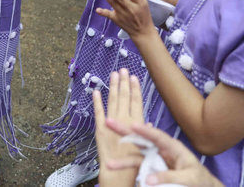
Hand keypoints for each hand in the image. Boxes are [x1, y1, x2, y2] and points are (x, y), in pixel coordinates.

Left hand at [93, 69, 143, 185]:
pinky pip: (98, 112)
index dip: (135, 88)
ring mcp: (111, 123)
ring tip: (114, 74)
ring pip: (113, 100)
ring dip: (113, 86)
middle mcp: (124, 120)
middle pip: (124, 97)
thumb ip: (145, 132)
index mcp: (136, 123)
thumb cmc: (134, 162)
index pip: (136, 101)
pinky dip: (97, 101)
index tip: (133, 76)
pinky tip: (96, 91)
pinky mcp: (100, 128)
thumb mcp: (146, 147)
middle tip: (122, 69)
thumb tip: (147, 123)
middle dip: (123, 82)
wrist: (118, 173)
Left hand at [97, 0, 154, 41]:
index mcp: (140, 3)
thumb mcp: (143, 2)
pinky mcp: (117, 20)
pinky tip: (97, 9)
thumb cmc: (143, 14)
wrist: (142, 31)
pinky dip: (103, 12)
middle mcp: (131, 9)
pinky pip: (109, 15)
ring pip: (114, 4)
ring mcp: (123, 15)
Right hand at [106, 124, 223, 186]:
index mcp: (173, 147)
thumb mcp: (189, 178)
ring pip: (136, 155)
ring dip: (122, 159)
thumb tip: (147, 179)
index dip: (145, 130)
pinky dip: (128, 168)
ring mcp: (155, 158)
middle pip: (141, 140)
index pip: (158, 136)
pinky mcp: (152, 168)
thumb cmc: (199, 179)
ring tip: (108, 163)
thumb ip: (169, 176)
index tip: (133, 125)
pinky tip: (117, 169)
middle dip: (125, 132)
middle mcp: (161, 149)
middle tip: (108, 122)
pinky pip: (138, 167)